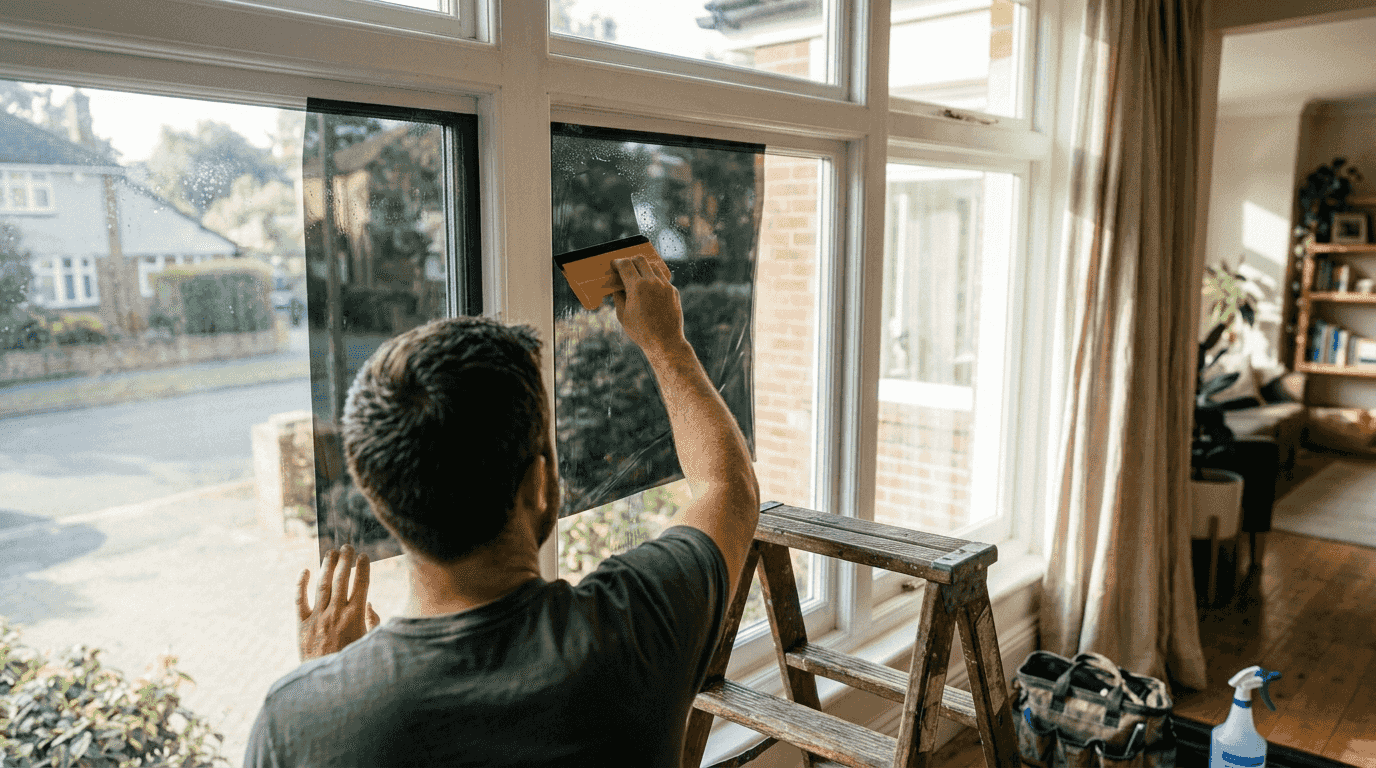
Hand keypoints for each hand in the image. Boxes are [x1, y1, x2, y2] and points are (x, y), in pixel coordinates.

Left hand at [296, 545, 380, 660]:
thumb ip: (373, 622)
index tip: (364, 556)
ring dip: (327, 566)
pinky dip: (300, 584)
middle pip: (342, 579)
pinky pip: (299, 600)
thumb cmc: (352, 662)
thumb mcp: (370, 643)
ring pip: (322, 585)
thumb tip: (370, 604)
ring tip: (331, 553)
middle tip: (347, 547)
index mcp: (356, 617)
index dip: (363, 568)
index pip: (361, 584)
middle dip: (345, 561)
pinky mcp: (301, 625)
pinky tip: (304, 571)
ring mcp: (318, 618)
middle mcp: (336, 613)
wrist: (327, 686)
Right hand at [607, 254, 687, 359]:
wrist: (665, 343)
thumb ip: (618, 296)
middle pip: (640, 259)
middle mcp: (653, 282)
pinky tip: (649, 290)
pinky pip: (662, 279)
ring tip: (638, 278)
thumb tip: (617, 286)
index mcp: (637, 287)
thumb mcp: (622, 315)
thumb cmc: (641, 331)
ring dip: (644, 268)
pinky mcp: (674, 291)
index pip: (625, 264)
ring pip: (653, 266)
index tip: (614, 265)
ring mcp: (665, 286)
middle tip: (625, 267)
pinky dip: (654, 280)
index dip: (617, 262)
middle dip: (630, 261)